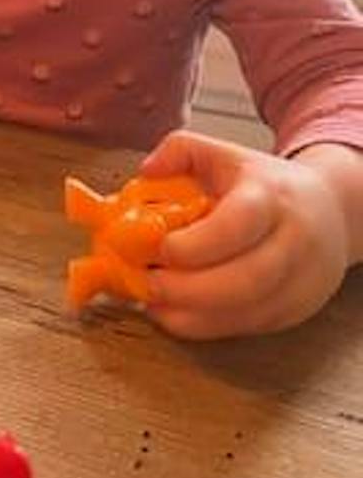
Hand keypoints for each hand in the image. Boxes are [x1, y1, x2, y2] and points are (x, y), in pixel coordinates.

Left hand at [138, 131, 353, 338]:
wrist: (331, 212)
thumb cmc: (266, 185)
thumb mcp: (224, 154)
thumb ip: (179, 151)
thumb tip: (147, 170)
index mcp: (272, 196)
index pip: (240, 224)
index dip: (197, 244)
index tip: (163, 248)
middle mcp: (294, 241)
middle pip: (246, 280)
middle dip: (187, 289)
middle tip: (148, 283)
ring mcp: (301, 280)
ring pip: (248, 311)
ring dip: (192, 312)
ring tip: (155, 299)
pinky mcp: (296, 310)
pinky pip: (249, 326)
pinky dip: (206, 325)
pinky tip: (175, 312)